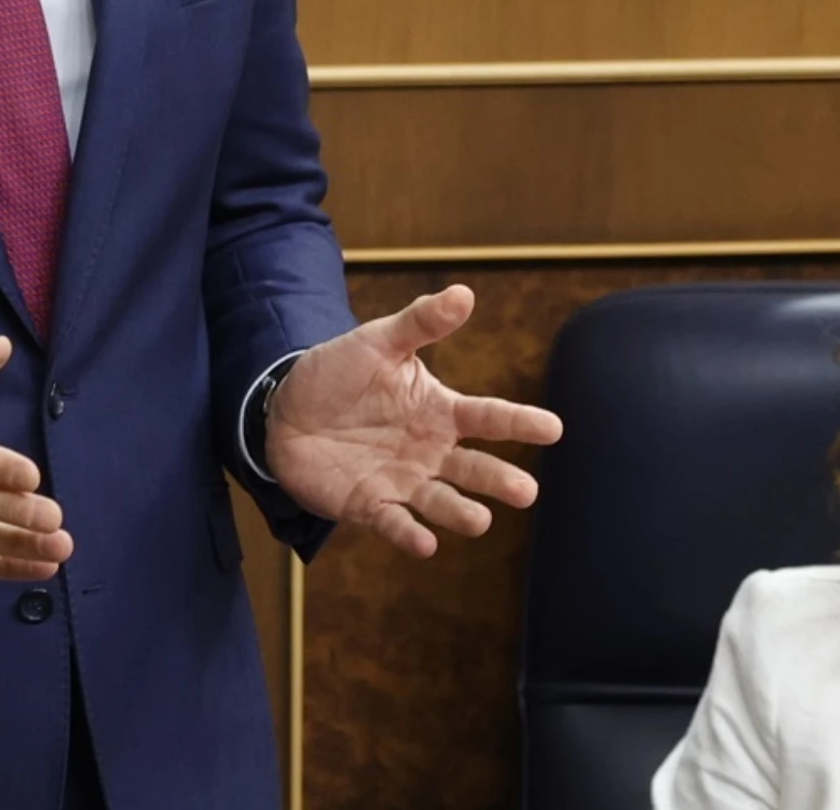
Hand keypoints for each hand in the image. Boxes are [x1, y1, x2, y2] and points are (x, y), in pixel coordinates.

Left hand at [264, 284, 563, 556]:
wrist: (286, 410)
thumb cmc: (340, 372)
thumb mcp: (380, 342)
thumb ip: (421, 322)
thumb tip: (464, 293)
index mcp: (440, 411)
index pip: (488, 417)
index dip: (520, 423)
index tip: (554, 429)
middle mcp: (430, 451)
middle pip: (474, 468)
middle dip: (499, 480)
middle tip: (527, 492)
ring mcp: (403, 481)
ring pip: (441, 502)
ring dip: (461, 514)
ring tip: (481, 521)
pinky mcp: (370, 505)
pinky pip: (394, 523)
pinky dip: (409, 535)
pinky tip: (426, 546)